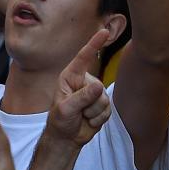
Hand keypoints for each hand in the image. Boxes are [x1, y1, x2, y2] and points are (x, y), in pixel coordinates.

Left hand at [47, 29, 111, 146]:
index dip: (94, 44)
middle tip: (77, 112)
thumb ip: (81, 97)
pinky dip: (98, 119)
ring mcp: (94, 93)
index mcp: (71, 77)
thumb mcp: (66, 109)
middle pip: (98, 87)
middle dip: (89, 103)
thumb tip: (99, 86)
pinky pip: (108, 110)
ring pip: (104, 100)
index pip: (84, 57)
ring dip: (93, 113)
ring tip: (82, 116)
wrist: (66, 138)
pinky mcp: (102, 105)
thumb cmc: (60, 120)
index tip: (104, 31)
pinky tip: (89, 121)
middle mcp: (84, 82)